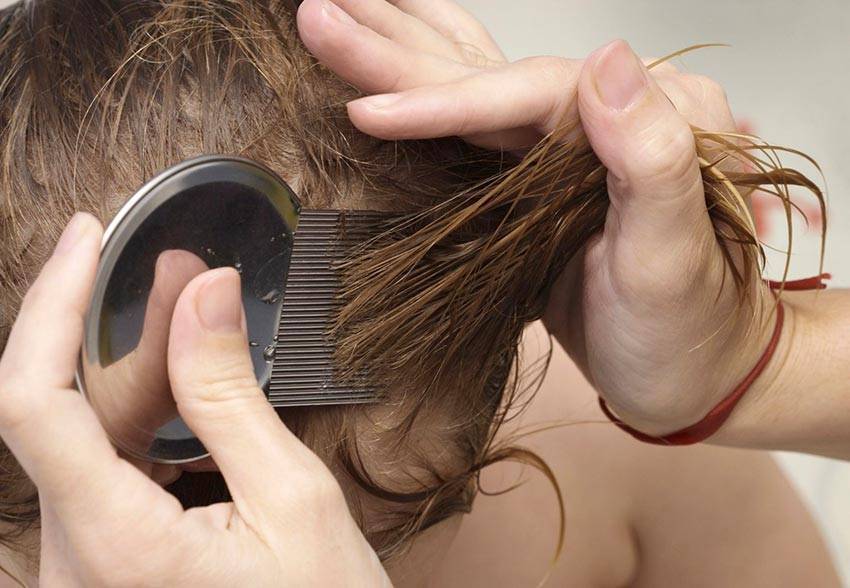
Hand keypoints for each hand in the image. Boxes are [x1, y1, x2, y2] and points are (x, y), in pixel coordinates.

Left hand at [0, 213, 390, 586]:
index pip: (31, 404)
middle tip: (179, 269)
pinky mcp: (105, 560)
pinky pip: (105, 467)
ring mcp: (85, 565)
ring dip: (137, 367)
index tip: (88, 241)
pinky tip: (186, 378)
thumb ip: (232, 394)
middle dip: (117, 328)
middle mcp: (75, 563)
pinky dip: (144, 413)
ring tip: (192, 309)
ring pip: (86, 437)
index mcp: (113, 550)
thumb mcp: (293, 500)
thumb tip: (207, 292)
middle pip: (63, 413)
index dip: (53, 308)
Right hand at [297, 0, 775, 433]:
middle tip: (319, 14)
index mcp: (649, 117)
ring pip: (472, 86)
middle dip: (395, 48)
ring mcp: (568, 145)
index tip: (368, 110)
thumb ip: (653, 158)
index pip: (530, 92)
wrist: (693, 376)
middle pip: (488, 72)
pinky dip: (427, 95)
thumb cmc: (688, 331)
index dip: (445, 100)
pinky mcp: (537, 179)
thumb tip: (608, 60)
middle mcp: (606, 116)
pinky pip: (474, 124)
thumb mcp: (675, 258)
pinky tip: (397, 65)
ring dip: (400, 51)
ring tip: (339, 15)